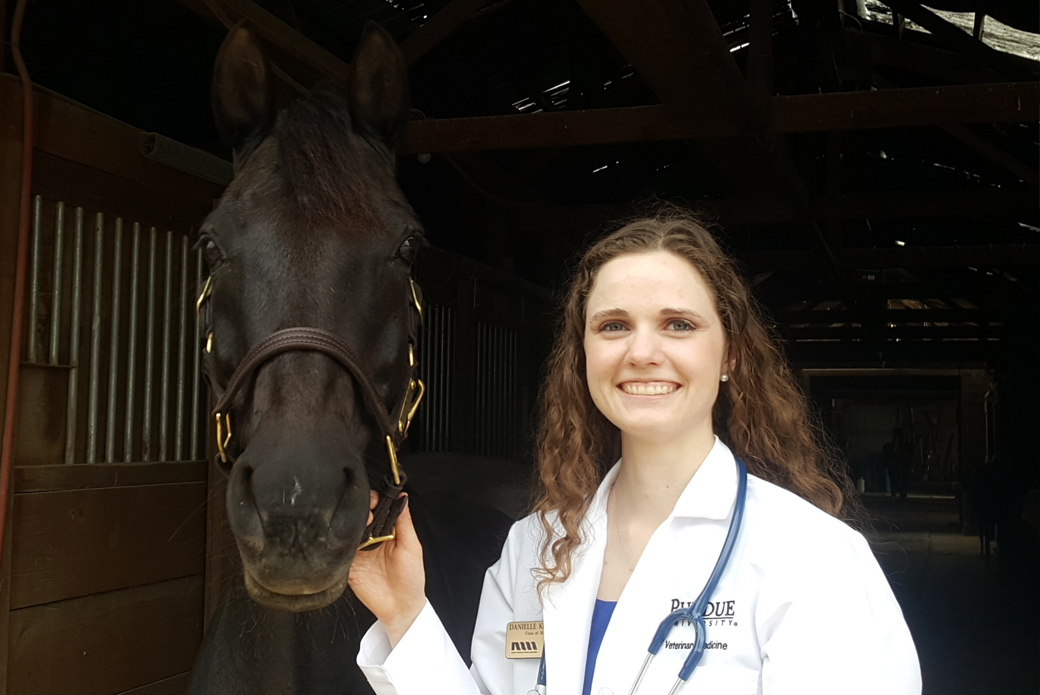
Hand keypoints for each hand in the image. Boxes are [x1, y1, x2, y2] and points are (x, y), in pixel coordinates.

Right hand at [349, 492, 426, 646]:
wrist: (400, 606)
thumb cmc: (411, 578)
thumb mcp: (412, 546)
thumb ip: (404, 521)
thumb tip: (403, 497)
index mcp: (387, 531)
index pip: (377, 509)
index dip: (374, 501)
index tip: (375, 499)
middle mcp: (371, 538)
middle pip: (360, 516)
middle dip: (361, 510)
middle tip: (368, 515)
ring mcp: (358, 551)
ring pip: (348, 530)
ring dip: (351, 524)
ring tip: (361, 526)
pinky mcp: (348, 564)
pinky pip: (339, 549)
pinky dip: (340, 542)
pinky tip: (347, 539)